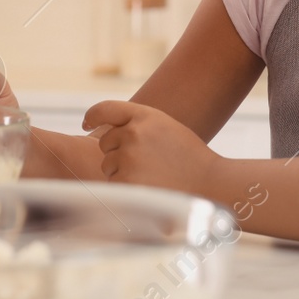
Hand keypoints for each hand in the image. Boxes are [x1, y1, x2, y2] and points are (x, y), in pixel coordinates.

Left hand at [82, 101, 219, 195]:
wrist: (211, 184)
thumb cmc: (189, 159)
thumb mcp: (166, 129)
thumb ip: (138, 125)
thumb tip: (105, 133)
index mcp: (146, 115)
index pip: (106, 109)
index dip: (93, 116)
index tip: (87, 123)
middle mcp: (134, 133)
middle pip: (105, 142)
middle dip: (118, 153)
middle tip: (147, 164)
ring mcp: (128, 158)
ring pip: (108, 165)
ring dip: (121, 172)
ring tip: (152, 177)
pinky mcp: (126, 182)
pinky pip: (113, 184)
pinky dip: (125, 189)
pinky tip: (149, 189)